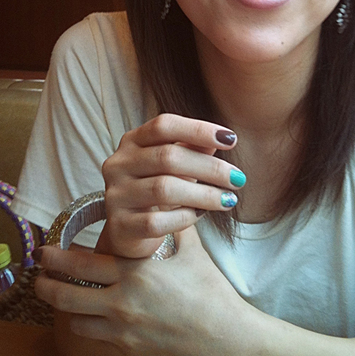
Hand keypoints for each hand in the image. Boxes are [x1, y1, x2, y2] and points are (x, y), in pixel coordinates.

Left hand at [35, 226, 255, 355]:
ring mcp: (123, 329)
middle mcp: (123, 301)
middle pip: (67, 294)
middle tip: (37, 273)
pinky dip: (83, 325)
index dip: (58, 257)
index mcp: (136, 272)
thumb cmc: (211, 293)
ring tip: (54, 295)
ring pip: (74, 319)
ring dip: (62, 306)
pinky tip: (84, 317)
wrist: (226, 340)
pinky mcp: (128, 349)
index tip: (46, 250)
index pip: (83, 263)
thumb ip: (173, 225)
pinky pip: (93, 336)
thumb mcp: (192, 252)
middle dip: (46, 282)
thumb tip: (168, 198)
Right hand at [101, 113, 243, 257]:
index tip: (231, 139)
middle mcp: (119, 164)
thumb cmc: (157, 187)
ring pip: (164, 189)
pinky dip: (185, 217)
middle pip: (167, 157)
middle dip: (210, 168)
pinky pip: (157, 221)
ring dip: (204, 194)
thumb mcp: (174, 164)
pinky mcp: (120, 225)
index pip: (164, 125)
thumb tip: (220, 139)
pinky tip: (201, 215)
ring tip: (228, 199)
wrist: (129, 230)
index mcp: (132, 141)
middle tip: (238, 178)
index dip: (198, 130)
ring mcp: (116, 195)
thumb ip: (193, 148)